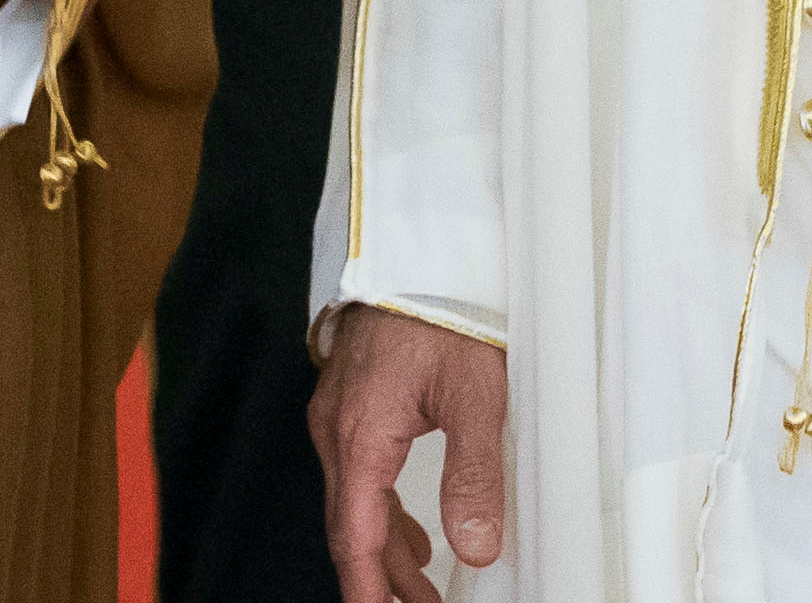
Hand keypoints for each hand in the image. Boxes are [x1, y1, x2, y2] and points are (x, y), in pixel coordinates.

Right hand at [310, 304, 508, 601]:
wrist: (419, 244)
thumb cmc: (440, 306)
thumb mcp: (474, 394)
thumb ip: (474, 475)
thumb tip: (475, 545)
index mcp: (359, 436)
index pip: (355, 539)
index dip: (368, 591)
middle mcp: (336, 429)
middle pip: (350, 526)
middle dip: (381, 578)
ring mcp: (338, 413)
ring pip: (354, 500)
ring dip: (384, 547)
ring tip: (421, 584)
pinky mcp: (350, 399)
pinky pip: (357, 472)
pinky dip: (380, 510)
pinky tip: (408, 526)